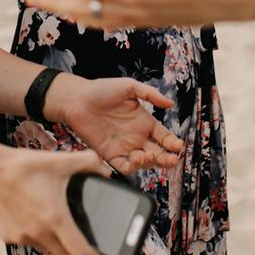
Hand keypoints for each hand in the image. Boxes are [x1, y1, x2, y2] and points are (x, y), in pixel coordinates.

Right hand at [0, 146, 117, 254]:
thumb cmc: (26, 166)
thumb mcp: (60, 160)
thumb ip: (89, 163)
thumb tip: (105, 173)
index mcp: (56, 218)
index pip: (83, 254)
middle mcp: (39, 233)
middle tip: (88, 243)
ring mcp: (23, 238)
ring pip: (49, 250)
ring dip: (58, 243)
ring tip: (57, 220)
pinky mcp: (9, 237)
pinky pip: (31, 242)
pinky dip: (38, 235)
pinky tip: (36, 216)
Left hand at [48, 75, 183, 174]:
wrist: (77, 99)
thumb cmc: (102, 90)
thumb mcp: (129, 87)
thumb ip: (150, 94)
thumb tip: (171, 103)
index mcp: (144, 122)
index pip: (163, 137)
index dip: (172, 143)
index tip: (178, 146)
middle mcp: (136, 137)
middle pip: (157, 152)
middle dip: (166, 158)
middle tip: (171, 159)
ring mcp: (124, 147)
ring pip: (143, 162)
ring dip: (151, 163)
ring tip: (151, 155)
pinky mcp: (110, 154)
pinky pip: (124, 166)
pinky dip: (132, 167)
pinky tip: (136, 160)